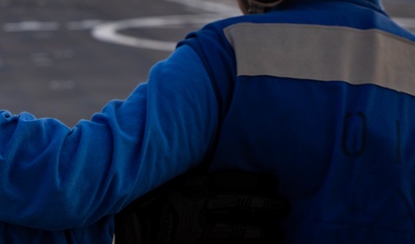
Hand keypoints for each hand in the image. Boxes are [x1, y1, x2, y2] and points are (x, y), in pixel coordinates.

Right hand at [114, 170, 289, 243]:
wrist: (131, 236)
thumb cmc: (143, 209)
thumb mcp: (163, 186)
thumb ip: (187, 181)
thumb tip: (215, 178)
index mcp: (186, 187)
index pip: (229, 180)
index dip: (254, 182)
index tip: (271, 182)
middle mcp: (193, 209)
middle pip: (241, 205)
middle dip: (267, 206)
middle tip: (284, 208)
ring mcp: (195, 236)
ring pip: (240, 234)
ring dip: (263, 235)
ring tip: (276, 235)